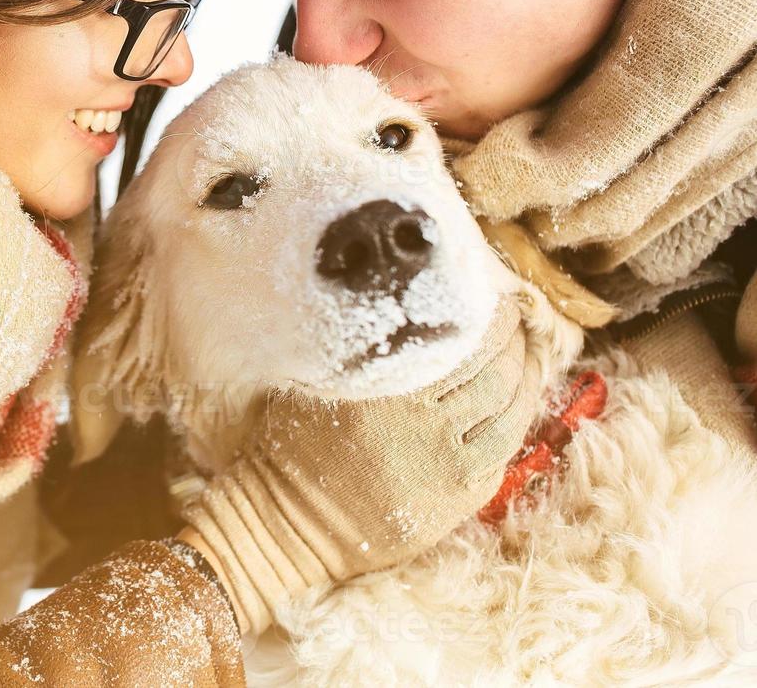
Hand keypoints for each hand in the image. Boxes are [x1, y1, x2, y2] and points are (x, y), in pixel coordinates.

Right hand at [179, 296, 538, 632]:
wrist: (294, 522)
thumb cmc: (295, 445)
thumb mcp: (314, 385)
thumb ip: (355, 351)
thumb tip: (403, 306)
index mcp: (382, 395)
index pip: (457, 343)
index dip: (486, 316)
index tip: (493, 297)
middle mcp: (420, 429)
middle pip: (493, 372)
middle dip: (513, 339)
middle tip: (515, 318)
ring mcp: (447, 467)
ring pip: (510, 409)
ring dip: (526, 374)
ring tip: (525, 352)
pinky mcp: (462, 497)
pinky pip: (507, 447)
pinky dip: (521, 414)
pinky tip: (520, 396)